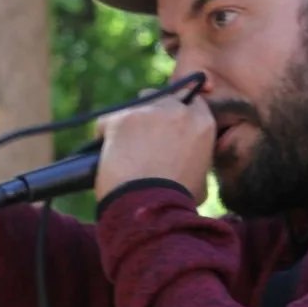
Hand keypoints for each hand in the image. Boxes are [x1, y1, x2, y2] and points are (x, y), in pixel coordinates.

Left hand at [94, 90, 215, 205]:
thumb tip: (189, 165)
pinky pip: (107, 120)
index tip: (167, 125)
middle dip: (154, 114)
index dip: (177, 113)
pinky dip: (105, 134)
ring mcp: (148, 111)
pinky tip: (105, 153)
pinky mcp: (121, 118)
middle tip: (144, 137)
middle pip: (162, 98)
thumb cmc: (176, 201)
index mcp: (202, 124)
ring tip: (124, 145)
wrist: (149, 208)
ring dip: (131, 119)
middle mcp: (178, 111)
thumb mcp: (201, 182)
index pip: (191, 102)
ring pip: (136, 104)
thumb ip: (197, 163)